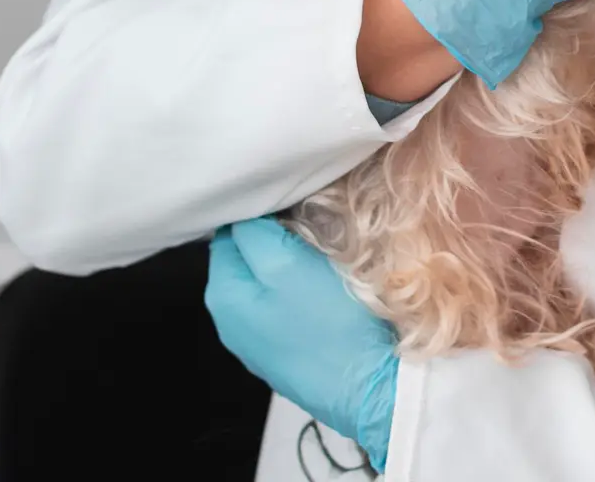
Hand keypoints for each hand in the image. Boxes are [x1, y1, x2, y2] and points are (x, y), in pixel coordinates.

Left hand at [205, 218, 399, 471]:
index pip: (227, 231)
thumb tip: (244, 216)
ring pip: (267, 283)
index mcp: (222, 294)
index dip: (261, 212)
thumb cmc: (329, 320)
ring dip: (289, 266)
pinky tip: (325, 295)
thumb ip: (254, 233)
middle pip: (246, 258)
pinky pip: (286, 308)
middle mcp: (228, 322)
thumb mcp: (287, 263)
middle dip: (273, 239)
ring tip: (322, 260)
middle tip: (313, 230)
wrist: (372, 388)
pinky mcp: (286, 356)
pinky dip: (301, 293)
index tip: (296, 205)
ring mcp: (257, 343)